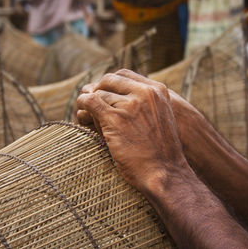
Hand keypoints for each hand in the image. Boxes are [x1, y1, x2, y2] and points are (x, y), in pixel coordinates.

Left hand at [77, 70, 247, 248]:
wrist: (165, 174)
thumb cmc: (161, 152)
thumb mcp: (161, 119)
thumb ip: (145, 104)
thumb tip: (118, 96)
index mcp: (157, 90)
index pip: (123, 74)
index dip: (109, 84)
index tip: (104, 96)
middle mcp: (144, 93)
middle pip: (108, 81)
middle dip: (98, 92)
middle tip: (92, 107)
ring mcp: (129, 105)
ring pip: (98, 93)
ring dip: (89, 105)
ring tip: (87, 119)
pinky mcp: (115, 118)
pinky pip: (89, 102)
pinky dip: (82, 107)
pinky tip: (82, 117)